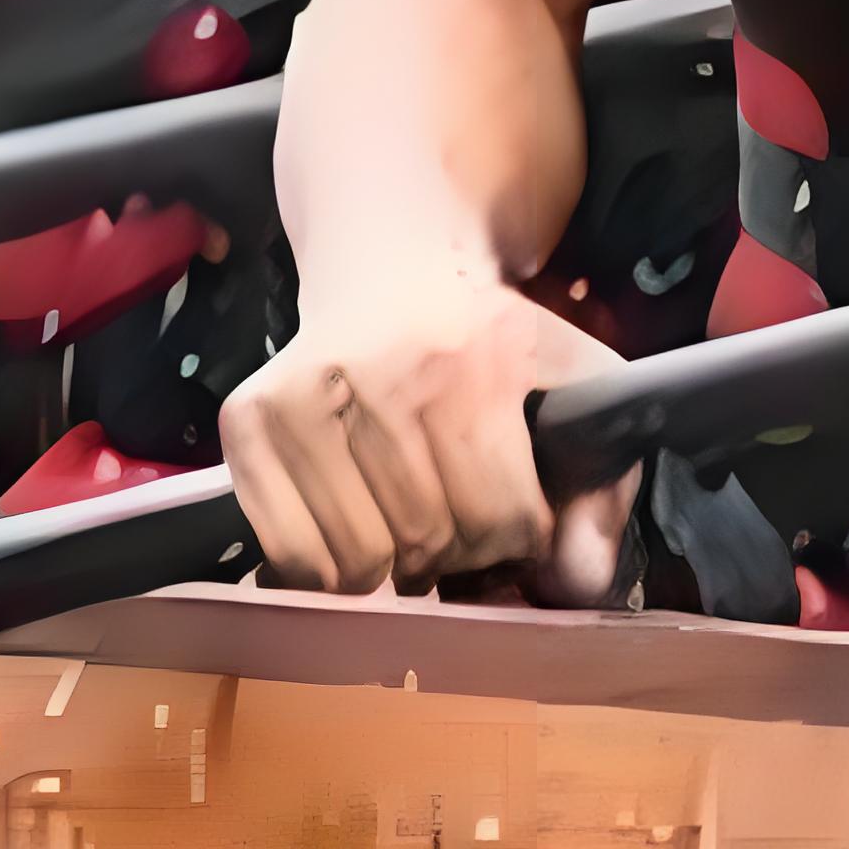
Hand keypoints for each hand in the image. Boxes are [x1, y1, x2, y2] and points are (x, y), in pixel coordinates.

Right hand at [223, 261, 635, 597]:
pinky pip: (291, 554)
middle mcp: (382, 375)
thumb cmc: (486, 339)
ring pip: (360, 561)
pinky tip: (352, 528)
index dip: (517, 536)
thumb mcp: (571, 384)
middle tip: (454, 523)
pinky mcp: (247, 419)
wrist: (390, 266)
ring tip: (404, 523)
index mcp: (476, 362)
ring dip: (391, 568)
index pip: (501, 517)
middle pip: (428, 542)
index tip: (512, 516)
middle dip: (453, 554)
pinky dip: (326, 570)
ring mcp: (303, 397)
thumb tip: (577, 581)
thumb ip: (602, 488)